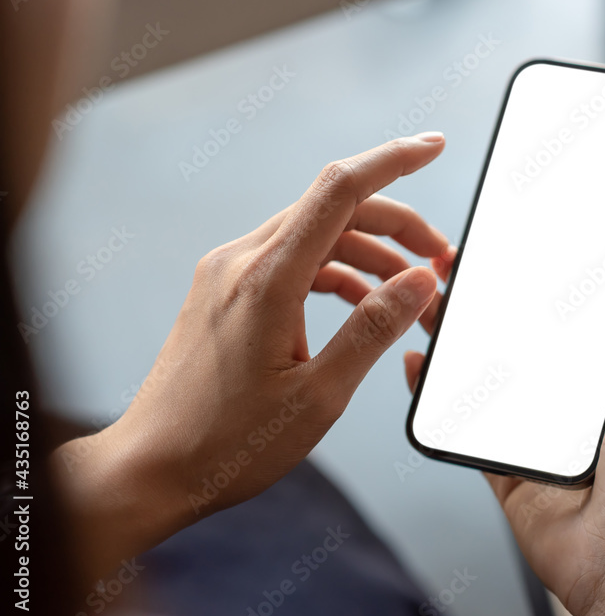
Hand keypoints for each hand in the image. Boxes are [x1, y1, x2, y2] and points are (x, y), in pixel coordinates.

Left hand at [54, 134, 454, 576]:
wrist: (152, 469)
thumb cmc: (229, 443)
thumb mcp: (319, 395)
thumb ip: (374, 328)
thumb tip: (420, 280)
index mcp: (266, 280)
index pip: (340, 191)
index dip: (393, 160)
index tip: (434, 146)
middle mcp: (241, 262)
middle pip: (334, 210)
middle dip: (396, 224)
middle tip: (440, 259)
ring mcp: (228, 273)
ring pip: (315, 234)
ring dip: (368, 252)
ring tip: (410, 289)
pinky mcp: (224, 291)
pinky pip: (291, 260)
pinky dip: (334, 271)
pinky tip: (361, 302)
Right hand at [404, 232, 604, 615]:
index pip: (579, 314)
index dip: (551, 279)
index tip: (524, 246)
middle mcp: (575, 401)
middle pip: (525, 342)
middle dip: (493, 305)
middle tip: (462, 267)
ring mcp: (538, 433)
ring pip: (489, 377)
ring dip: (459, 341)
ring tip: (433, 302)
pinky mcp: (507, 465)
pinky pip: (464, 425)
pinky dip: (437, 395)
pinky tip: (420, 364)